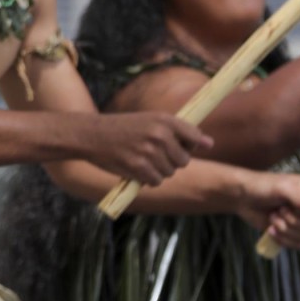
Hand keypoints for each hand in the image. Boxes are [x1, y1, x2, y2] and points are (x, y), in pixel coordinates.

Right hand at [86, 111, 211, 185]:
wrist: (89, 134)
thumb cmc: (121, 128)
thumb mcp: (149, 120)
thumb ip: (179, 130)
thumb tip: (210, 144)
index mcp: (164, 119)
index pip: (195, 137)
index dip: (189, 145)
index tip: (178, 146)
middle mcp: (159, 134)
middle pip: (184, 160)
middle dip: (172, 162)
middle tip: (154, 155)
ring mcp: (149, 151)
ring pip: (170, 172)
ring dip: (159, 171)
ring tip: (142, 161)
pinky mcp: (138, 167)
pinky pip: (156, 181)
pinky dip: (148, 179)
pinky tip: (136, 169)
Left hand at [234, 171, 299, 250]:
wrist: (242, 198)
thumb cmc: (263, 186)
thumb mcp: (284, 188)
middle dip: (295, 222)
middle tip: (280, 211)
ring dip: (285, 229)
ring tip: (273, 217)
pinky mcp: (291, 233)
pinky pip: (296, 244)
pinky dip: (282, 239)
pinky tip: (271, 229)